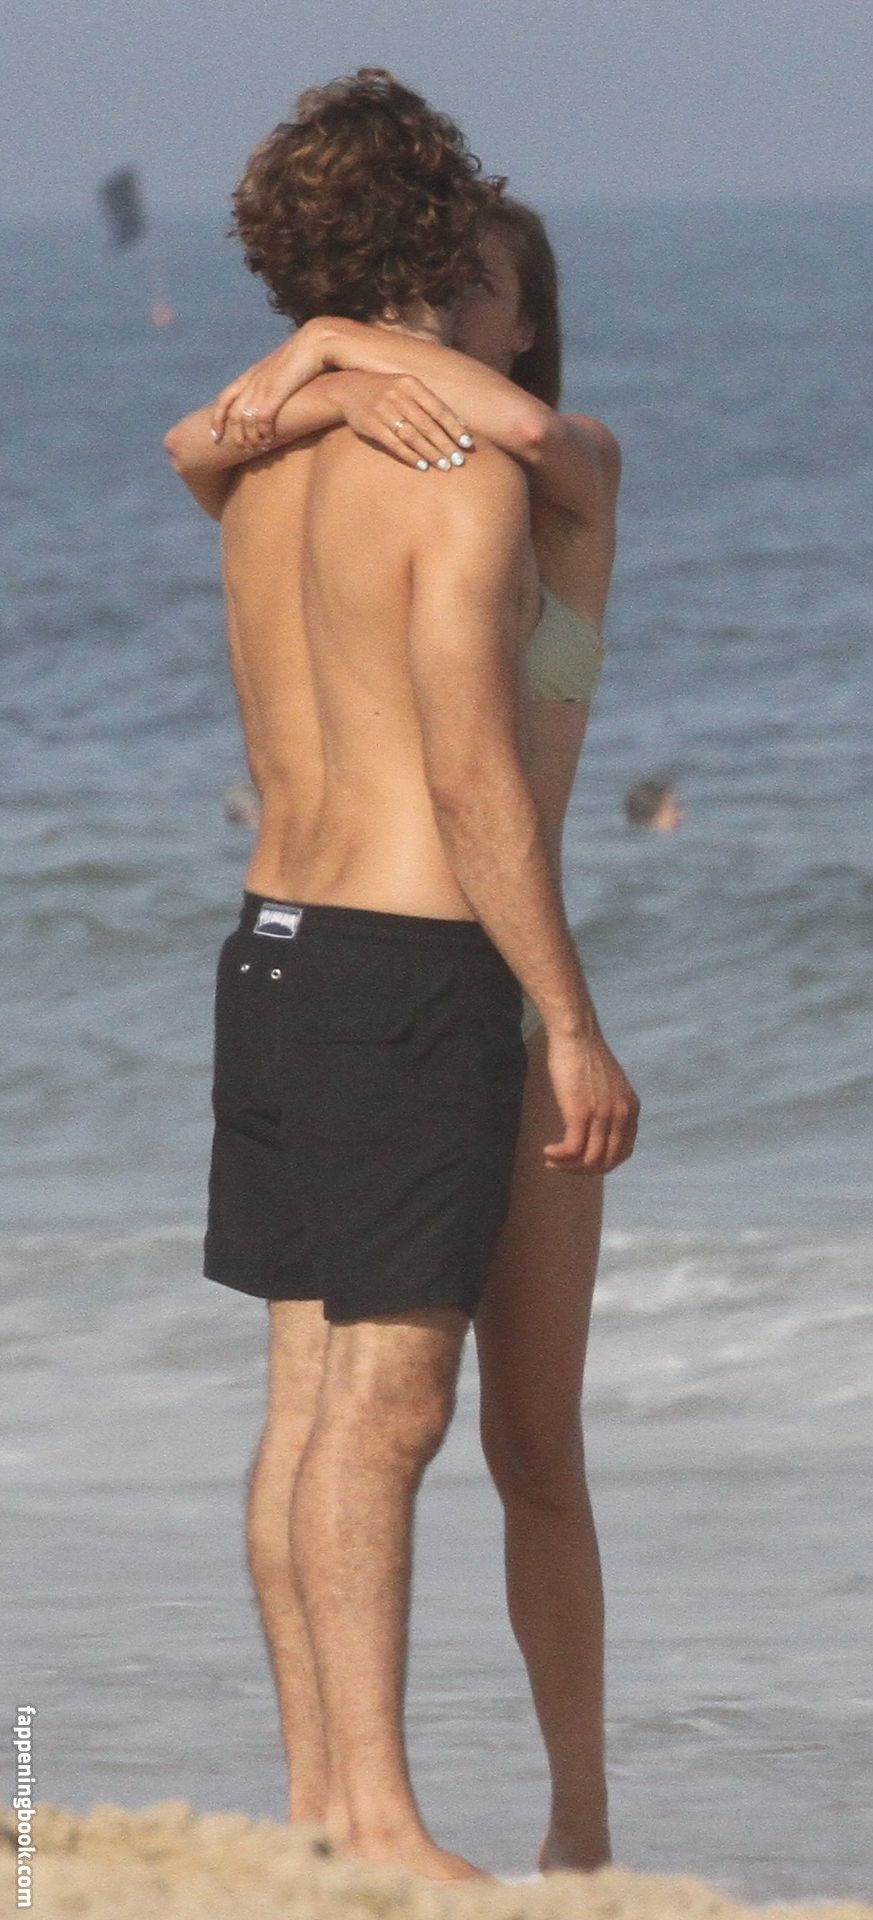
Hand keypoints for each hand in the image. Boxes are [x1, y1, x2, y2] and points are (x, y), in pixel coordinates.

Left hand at [209, 320, 327, 454]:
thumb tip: (280, 392)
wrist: (319, 339)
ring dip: (249, 438)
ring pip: (244, 420)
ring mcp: (263, 386)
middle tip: (242, 449)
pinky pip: (261, 419)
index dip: (218, 418)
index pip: (225, 397)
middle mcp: (254, 379)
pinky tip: (269, 440)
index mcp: (254, 372)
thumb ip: (278, 379)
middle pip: (233, 413)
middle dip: (234, 435)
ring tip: (256, 448)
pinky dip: (263, 433)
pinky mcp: (276, 392)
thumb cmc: (309, 353)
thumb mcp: (286, 366)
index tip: (215, 435)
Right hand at [334, 371, 473, 470]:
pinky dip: (410, 456)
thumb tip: (461, 424)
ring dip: (431, 452)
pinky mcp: (372, 426)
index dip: (454, 427)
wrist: (348, 389)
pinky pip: (395, 444)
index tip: (467, 443)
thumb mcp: (407, 388)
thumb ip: (431, 404)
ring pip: (413, 436)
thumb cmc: (386, 391)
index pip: (438, 408)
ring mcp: (384, 411)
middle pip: (428, 425)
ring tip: (444, 466)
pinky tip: (422, 466)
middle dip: (446, 444)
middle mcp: (398, 396)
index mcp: (411, 384)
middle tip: (459, 461)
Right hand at [543, 1028, 639, 1174]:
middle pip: (606, 1162)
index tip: (581, 1161)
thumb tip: (597, 1130)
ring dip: (568, 1166)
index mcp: (630, 1110)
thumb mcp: (609, 1086)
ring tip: (552, 1160)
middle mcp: (621, 1115)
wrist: (576, 1034)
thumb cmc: (585, 1055)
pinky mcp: (580, 1113)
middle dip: (583, 1170)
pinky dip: (559, 1157)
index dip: (601, 1164)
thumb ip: (610, 1108)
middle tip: (563, 1165)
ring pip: (589, 1160)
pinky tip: (548, 1151)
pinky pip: (572, 1149)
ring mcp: (602, 1115)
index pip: (623, 1153)